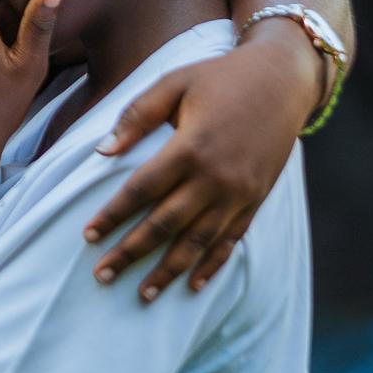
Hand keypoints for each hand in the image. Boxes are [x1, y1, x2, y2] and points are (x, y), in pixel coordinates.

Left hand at [81, 17, 318, 299]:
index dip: (113, 215)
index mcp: (190, 147)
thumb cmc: (221, 78)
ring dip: (168, 271)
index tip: (88, 235)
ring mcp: (239, 194)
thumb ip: (137, 115)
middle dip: (131, 253)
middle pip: (165, 225)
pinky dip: (211, 265)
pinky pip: (231, 241)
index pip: (141, 190)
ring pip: (198, 242)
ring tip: (142, 294)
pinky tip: (192, 284)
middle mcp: (216, 178)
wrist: (284, 80)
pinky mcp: (256, 200)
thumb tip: (101, 151)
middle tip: (102, 275)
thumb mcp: (174, 83)